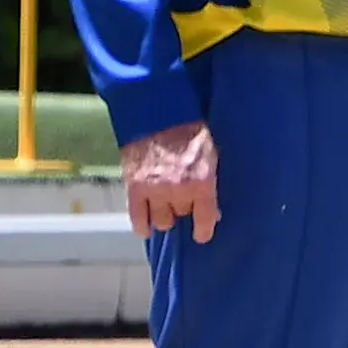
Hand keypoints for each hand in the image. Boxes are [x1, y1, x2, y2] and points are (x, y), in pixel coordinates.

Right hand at [119, 120, 219, 241]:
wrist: (155, 112)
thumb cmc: (188, 129)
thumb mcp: (209, 154)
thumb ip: (209, 181)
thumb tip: (212, 210)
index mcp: (201, 181)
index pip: (205, 219)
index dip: (203, 230)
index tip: (201, 235)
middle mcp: (178, 191)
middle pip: (181, 215)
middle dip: (183, 208)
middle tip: (181, 198)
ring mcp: (155, 191)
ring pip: (161, 221)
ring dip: (164, 215)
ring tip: (164, 206)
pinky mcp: (135, 188)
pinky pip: (138, 218)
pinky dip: (142, 225)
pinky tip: (145, 228)